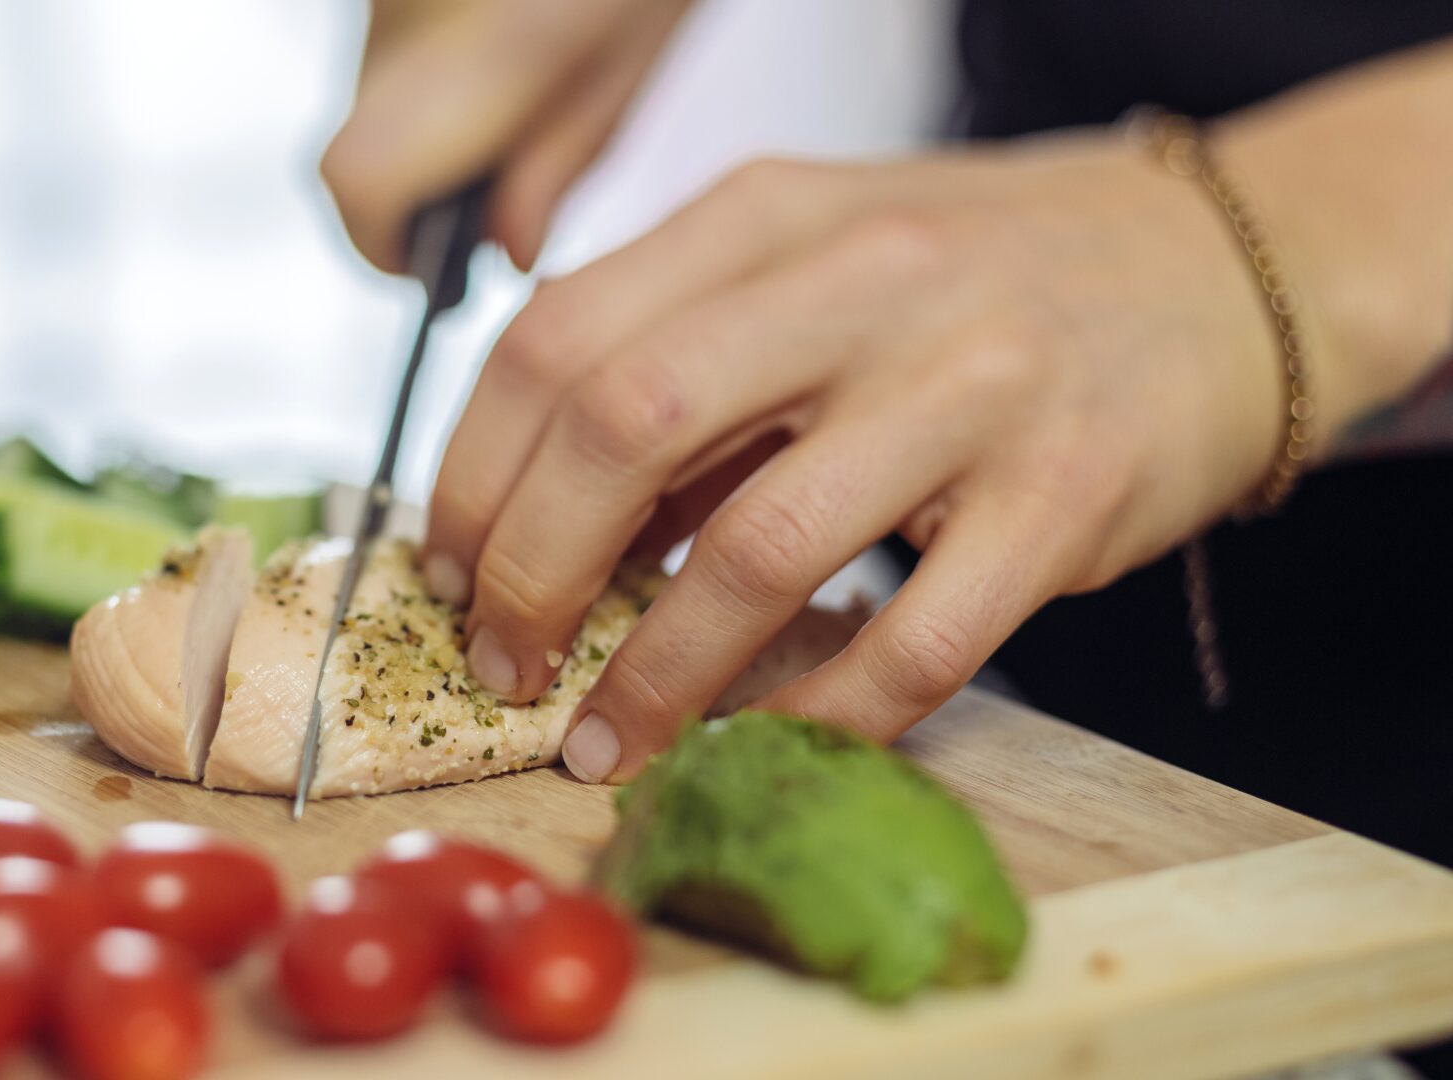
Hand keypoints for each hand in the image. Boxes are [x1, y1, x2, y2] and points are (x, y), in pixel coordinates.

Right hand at [320, 0, 689, 272]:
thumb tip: (501, 252)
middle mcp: (397, 21)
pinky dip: (425, 68)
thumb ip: (552, 170)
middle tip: (493, 182)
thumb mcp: (622, 65)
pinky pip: (384, 45)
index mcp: (468, 58)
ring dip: (417, 124)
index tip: (440, 267)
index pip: (358, 185)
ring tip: (509, 96)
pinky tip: (492, 43)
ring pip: (362, 93)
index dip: (388, 245)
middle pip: (348, 146)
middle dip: (407, 190)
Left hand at [426, 129, 1390, 780]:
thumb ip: (682, 364)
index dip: (472, 475)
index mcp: (766, 214)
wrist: (1225, 264)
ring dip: (653, 675)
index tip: (448, 569)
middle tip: (501, 663)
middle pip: (622, 424)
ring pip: (757, 549)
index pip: (552, 338)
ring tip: (601, 742)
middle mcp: (860, 279)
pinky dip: (814, 714)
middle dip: (529, 572)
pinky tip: (760, 742)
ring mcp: (972, 385)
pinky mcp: (1067, 495)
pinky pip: (914, 642)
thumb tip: (547, 526)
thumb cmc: (980, 279)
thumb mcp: (813, 262)